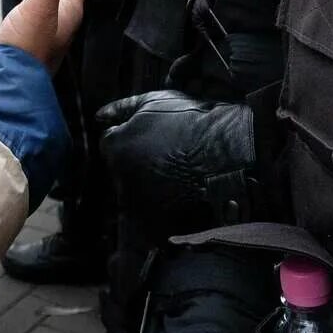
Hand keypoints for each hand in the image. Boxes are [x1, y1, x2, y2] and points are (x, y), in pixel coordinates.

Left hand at [97, 91, 257, 237]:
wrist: (234, 154)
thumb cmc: (195, 123)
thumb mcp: (156, 102)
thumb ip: (121, 109)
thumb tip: (99, 116)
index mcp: (116, 149)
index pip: (112, 145)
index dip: (134, 139)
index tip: (156, 139)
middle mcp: (120, 182)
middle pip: (123, 173)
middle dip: (139, 166)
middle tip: (171, 157)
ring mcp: (139, 208)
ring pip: (137, 197)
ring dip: (151, 189)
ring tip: (181, 176)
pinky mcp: (157, 230)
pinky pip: (153, 222)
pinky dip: (164, 212)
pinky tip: (185, 196)